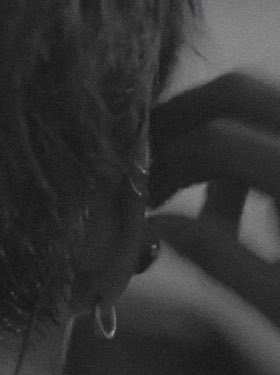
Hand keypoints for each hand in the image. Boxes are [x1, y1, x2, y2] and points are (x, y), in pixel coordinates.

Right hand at [149, 71, 279, 326]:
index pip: (214, 142)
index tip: (132, 201)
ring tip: (192, 198)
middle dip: (179, 124)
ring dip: (215, 136)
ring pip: (263, 101)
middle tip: (146, 171)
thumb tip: (151, 225)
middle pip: (238, 93)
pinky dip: (254, 153)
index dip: (161, 165)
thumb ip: (218, 259)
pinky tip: (241, 208)